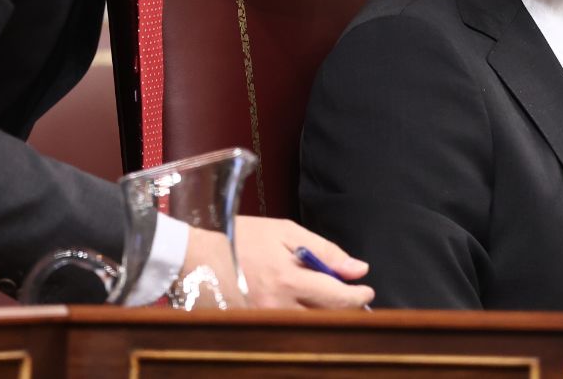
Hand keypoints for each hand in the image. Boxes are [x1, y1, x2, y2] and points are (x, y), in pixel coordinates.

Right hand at [182, 216, 372, 309]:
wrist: (197, 256)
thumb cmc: (242, 238)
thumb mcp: (286, 232)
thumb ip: (324, 250)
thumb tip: (357, 269)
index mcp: (287, 280)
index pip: (337, 298)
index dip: (358, 296)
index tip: (366, 290)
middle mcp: (277, 307)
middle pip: (327, 318)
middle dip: (346, 308)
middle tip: (352, 296)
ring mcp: (264, 321)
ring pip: (310, 327)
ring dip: (325, 314)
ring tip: (326, 299)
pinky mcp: (254, 328)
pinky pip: (289, 329)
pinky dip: (302, 320)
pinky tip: (301, 306)